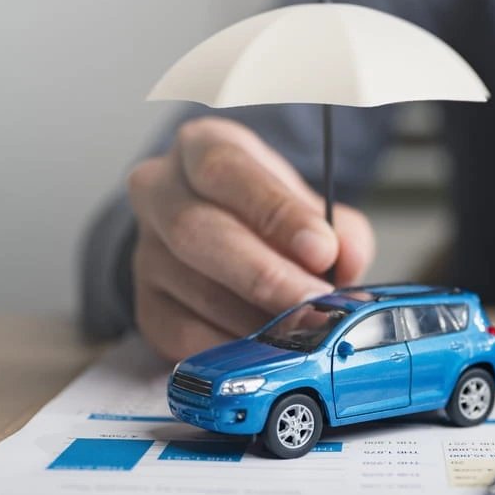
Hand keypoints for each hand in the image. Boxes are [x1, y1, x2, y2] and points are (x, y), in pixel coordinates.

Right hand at [127, 117, 374, 360]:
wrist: (232, 231)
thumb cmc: (273, 212)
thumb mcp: (312, 203)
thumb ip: (341, 228)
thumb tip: (349, 259)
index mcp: (201, 147)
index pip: (226, 172)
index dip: (276, 213)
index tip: (321, 249)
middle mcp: (159, 192)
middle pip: (197, 233)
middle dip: (265, 275)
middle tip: (315, 300)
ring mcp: (145, 251)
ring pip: (193, 289)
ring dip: (256, 317)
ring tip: (305, 327)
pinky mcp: (147, 304)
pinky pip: (183, 334)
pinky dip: (233, 346)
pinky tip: (269, 347)